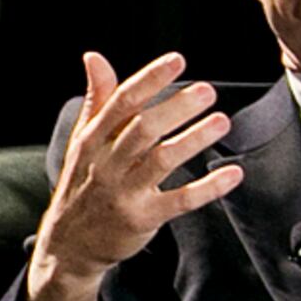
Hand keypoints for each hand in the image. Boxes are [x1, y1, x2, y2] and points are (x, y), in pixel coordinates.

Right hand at [16, 51, 243, 300]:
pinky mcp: (142, 219)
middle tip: (207, 91)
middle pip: (142, 130)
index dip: (150, 80)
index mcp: (93, 139)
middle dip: (176, 108)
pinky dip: (207, 188)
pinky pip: (179, 202)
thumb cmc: (82, 184)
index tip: (177, 60)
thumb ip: (97, 99)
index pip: (122, 103)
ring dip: (193, 140)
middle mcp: (107, 164)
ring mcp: (124, 193)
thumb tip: (94, 57)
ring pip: (161, 161)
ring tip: (221, 122)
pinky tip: (232, 174)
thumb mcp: (82, 141)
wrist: (68, 244)